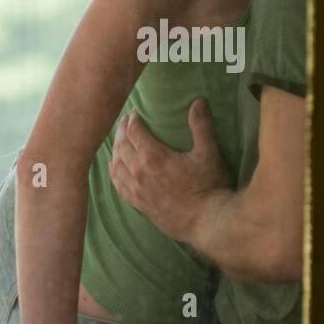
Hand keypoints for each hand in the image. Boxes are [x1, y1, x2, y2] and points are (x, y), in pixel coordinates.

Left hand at [109, 97, 229, 240]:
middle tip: (125, 122)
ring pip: (116, 165)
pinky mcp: (138, 204)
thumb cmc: (209, 186)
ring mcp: (136, 190)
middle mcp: (139, 172)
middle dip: (121, 131)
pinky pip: (118, 185)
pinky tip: (116, 169)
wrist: (206, 222)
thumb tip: (198, 101)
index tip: (135, 113)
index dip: (132, 120)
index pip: (134, 131)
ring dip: (115, 150)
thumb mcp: (208, 153)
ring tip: (119, 142)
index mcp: (154, 156)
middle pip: (121, 146)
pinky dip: (114, 172)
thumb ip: (201, 126)